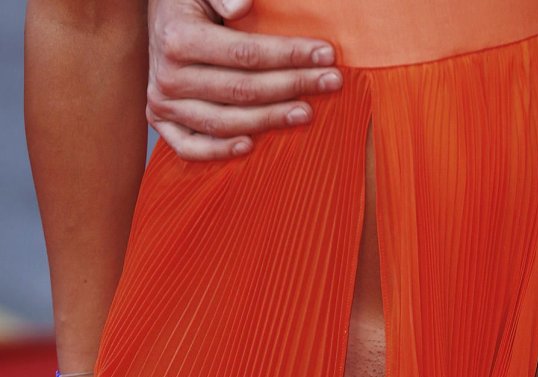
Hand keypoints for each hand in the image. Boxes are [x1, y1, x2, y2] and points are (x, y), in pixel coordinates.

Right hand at [147, 0, 342, 160]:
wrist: (158, 18)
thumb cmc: (190, 0)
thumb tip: (243, 6)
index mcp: (178, 38)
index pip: (246, 54)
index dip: (289, 55)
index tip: (326, 55)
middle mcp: (168, 76)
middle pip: (242, 90)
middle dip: (292, 85)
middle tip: (331, 82)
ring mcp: (163, 103)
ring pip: (225, 122)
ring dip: (269, 120)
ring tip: (306, 112)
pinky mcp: (161, 122)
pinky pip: (190, 148)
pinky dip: (220, 151)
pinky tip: (251, 146)